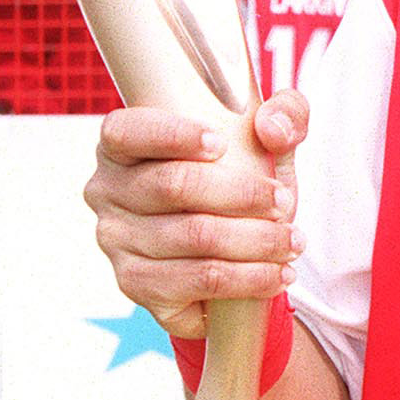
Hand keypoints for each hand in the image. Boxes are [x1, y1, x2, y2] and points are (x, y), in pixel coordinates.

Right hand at [84, 96, 307, 340]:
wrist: (238, 247)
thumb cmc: (244, 178)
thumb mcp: (268, 141)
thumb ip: (285, 115)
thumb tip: (272, 129)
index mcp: (123, 144)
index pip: (127, 132)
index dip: (172, 135)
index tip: (222, 144)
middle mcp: (107, 191)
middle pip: (173, 186)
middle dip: (241, 195)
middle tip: (284, 203)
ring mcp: (116, 241)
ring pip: (193, 237)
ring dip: (255, 241)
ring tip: (292, 242)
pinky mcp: (135, 284)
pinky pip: (196, 281)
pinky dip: (246, 279)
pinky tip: (275, 275)